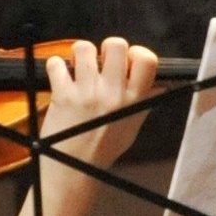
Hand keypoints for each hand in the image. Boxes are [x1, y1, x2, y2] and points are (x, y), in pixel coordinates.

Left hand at [39, 37, 164, 170]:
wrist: (74, 170)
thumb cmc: (103, 150)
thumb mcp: (131, 128)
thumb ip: (143, 103)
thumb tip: (159, 84)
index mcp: (133, 101)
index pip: (146, 59)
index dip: (136, 53)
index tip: (127, 61)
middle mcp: (112, 94)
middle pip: (116, 44)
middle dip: (107, 49)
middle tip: (101, 64)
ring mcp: (86, 93)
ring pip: (84, 48)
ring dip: (80, 55)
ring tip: (79, 69)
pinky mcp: (62, 95)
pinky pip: (56, 63)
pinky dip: (55, 67)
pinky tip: (61, 78)